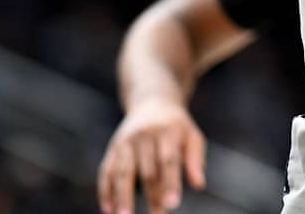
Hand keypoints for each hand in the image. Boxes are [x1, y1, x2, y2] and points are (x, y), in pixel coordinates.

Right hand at [98, 99, 207, 213]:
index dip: (170, 183)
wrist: (152, 102)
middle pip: (147, 170)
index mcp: (167, 131)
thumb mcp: (192, 135)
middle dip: (151, 195)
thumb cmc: (177, 126)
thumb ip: (195, 159)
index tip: (172, 204)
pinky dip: (105, 190)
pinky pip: (106, 170)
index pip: (168, 160)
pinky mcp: (113, 148)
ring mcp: (126, 141)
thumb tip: (198, 184)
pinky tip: (108, 209)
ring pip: (122, 171)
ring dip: (122, 196)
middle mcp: (144, 135)